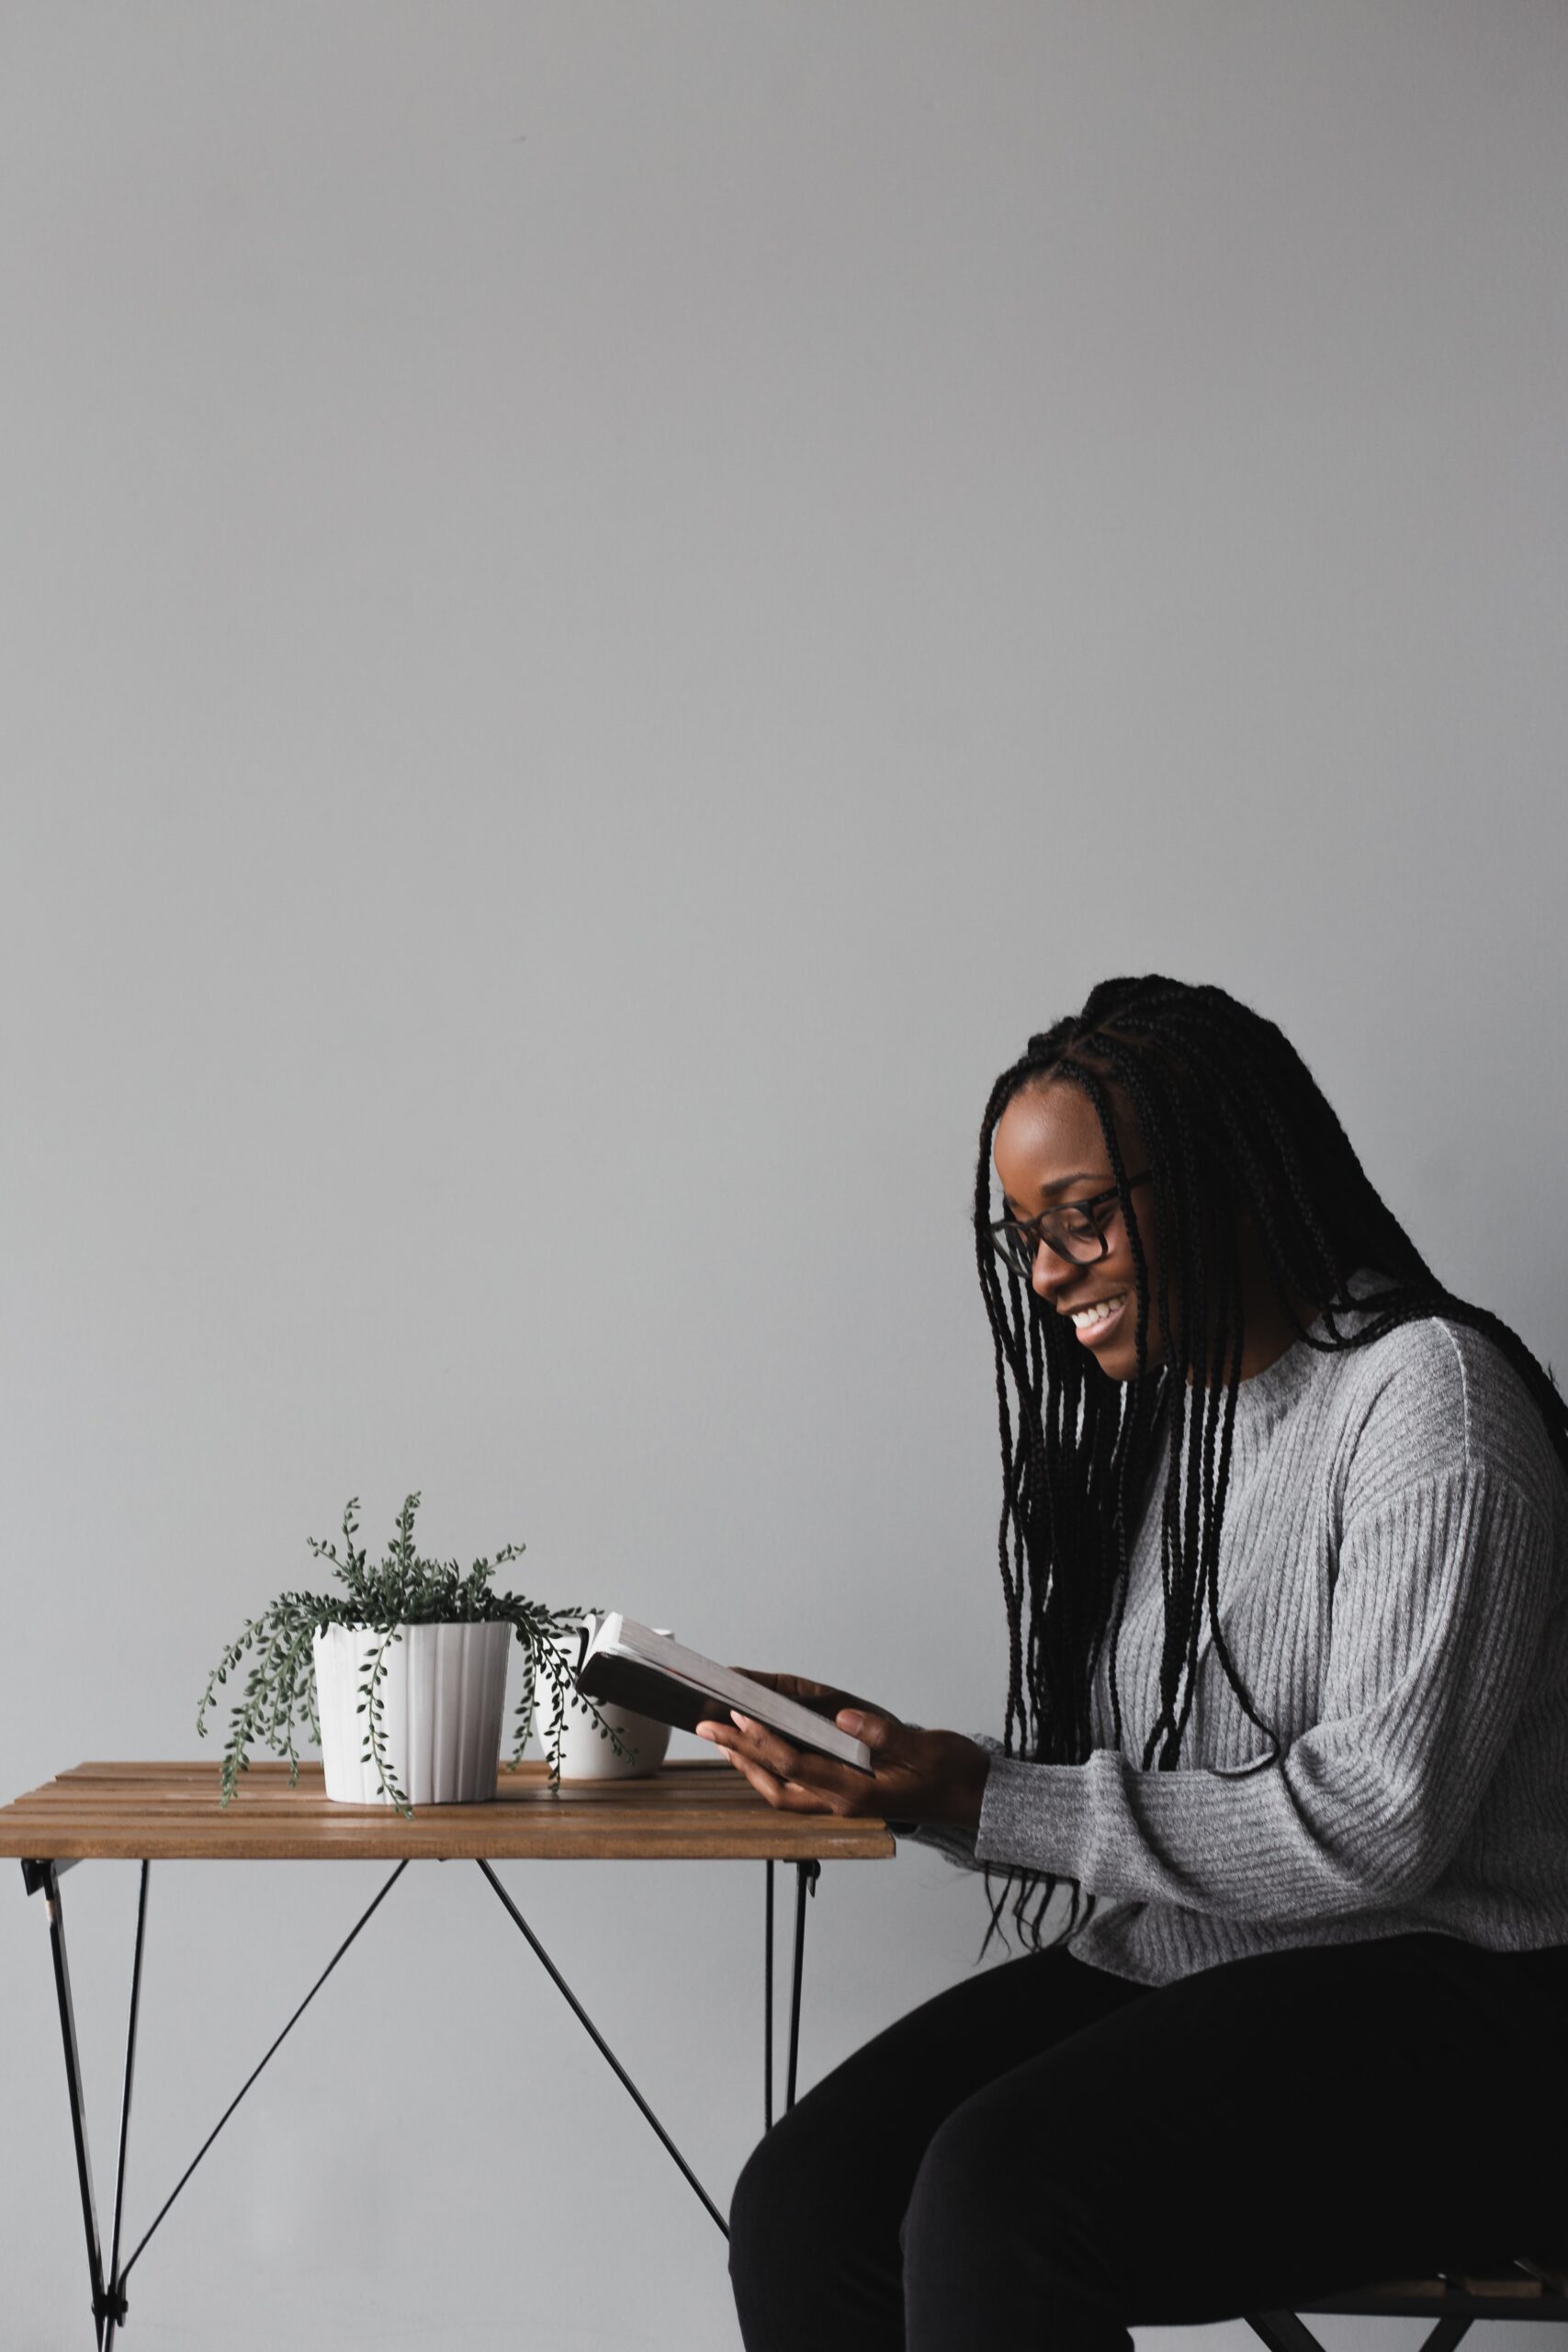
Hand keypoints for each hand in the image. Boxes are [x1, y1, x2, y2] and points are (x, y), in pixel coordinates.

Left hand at [695, 1674, 989, 1829]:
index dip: (764, 1740)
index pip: (797, 1765)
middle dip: (740, 1753)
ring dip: (749, 1765)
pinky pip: (796, 1790)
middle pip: (776, 1782)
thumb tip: (846, 1718)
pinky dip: (771, 1770)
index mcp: (858, 1793)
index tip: (738, 1713)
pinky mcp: (844, 1797)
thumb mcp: (926, 1748)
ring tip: (722, 1738)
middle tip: (708, 1726)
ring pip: (781, 1791)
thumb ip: (884, 1735)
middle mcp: (842, 1802)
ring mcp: (841, 1803)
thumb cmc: (951, 1772)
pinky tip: (759, 1752)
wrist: (972, 1797)